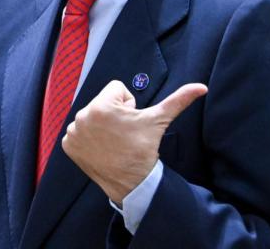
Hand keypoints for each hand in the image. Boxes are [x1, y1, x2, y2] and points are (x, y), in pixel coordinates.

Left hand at [61, 80, 206, 204]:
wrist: (132, 181)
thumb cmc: (144, 148)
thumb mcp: (158, 120)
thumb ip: (178, 100)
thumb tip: (201, 87)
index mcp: (102, 105)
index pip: (116, 88)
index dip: (127, 103)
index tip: (131, 121)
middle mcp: (82, 116)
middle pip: (102, 101)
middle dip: (114, 113)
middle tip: (123, 132)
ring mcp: (73, 131)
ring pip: (90, 115)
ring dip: (100, 124)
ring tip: (112, 140)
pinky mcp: (68, 144)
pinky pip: (78, 131)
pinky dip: (88, 138)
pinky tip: (100, 147)